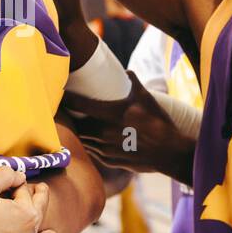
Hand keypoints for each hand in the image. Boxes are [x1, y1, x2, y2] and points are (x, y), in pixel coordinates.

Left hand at [62, 71, 193, 180]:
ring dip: (78, 131)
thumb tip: (126, 72)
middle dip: (70, 117)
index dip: (67, 98)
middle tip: (67, 109)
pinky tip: (91, 137)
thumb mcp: (147, 99)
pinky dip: (89, 142)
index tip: (62, 93)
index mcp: (111, 114)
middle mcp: (104, 132)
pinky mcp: (108, 159)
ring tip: (77, 123)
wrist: (169, 152)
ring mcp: (105, 148)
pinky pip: (91, 150)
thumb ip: (134, 83)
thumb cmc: (159, 123)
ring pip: (82, 138)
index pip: (79, 105)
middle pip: (76, 124)